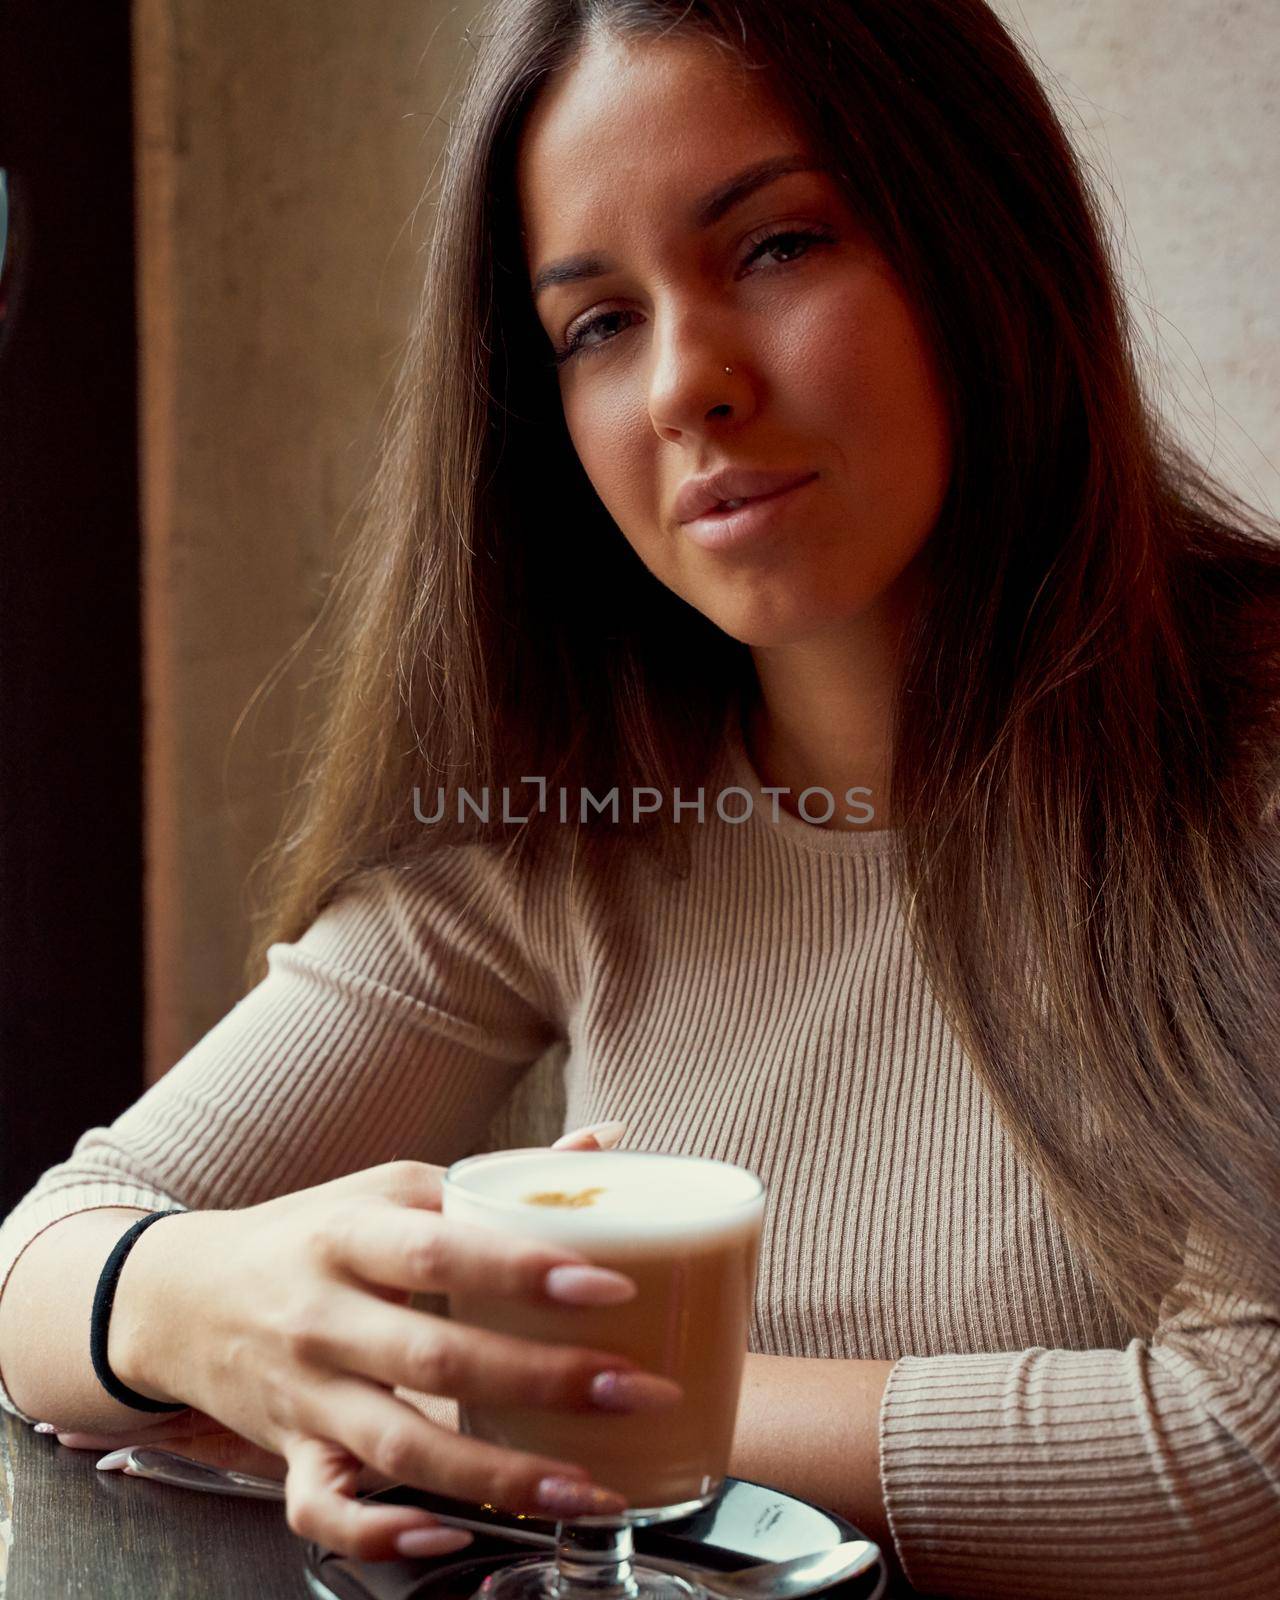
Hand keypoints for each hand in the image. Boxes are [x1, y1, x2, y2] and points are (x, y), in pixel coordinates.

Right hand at [52, 1121, 671, 1562]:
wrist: (184, 1296)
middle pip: (436, 1357)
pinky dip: (386, 1534)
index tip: (608, 1285)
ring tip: (590, 1485)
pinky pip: (328, 1512)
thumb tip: (607, 1143)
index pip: (442, 1251)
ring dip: (502, 1475)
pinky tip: (457, 1532)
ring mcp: (306, 1395)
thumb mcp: (390, 1189)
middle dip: (544, 1379)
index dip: (525, 1270)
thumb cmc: (311, 1234)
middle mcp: (324, 1317)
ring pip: (402, 1449)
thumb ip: (498, 1180)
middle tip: (633, 1387)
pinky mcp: (288, 1455)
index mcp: (352, 1235)